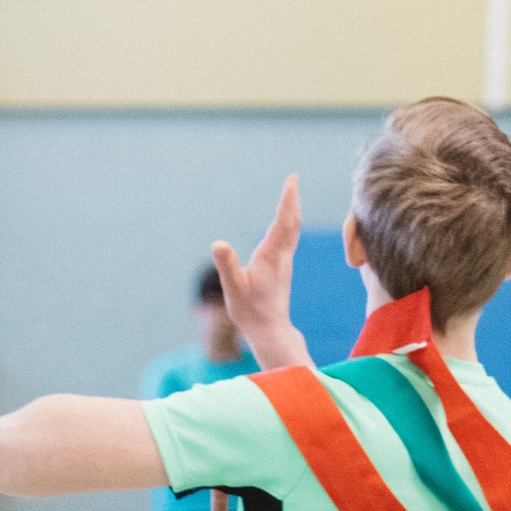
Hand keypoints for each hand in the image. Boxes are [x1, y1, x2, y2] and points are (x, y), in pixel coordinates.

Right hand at [211, 176, 309, 369]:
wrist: (270, 330)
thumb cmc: (250, 311)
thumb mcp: (233, 288)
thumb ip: (227, 265)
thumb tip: (218, 243)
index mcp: (271, 255)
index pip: (283, 221)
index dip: (288, 199)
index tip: (292, 180)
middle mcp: (281, 255)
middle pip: (291, 221)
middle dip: (291, 199)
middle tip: (292, 179)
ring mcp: (284, 262)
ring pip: (292, 230)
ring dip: (291, 210)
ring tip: (290, 195)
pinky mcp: (282, 268)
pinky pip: (288, 239)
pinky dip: (288, 224)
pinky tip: (284, 224)